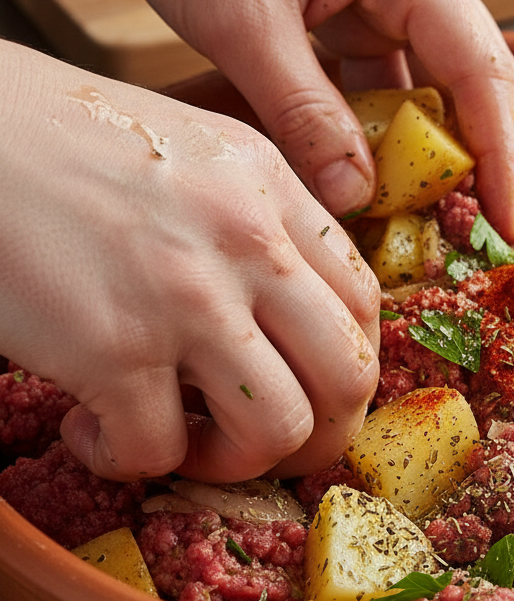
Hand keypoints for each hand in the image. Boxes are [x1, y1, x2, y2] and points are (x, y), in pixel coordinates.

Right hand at [0, 41, 379, 481]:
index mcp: (270, 188)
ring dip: (233, 460)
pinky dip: (128, 461)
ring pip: (279, 429)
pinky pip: (157, 452)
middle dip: (320, 434)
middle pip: (350, 375)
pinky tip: (91, 428)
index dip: (347, 366)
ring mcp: (186, 296)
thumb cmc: (61, 138)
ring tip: (181, 439)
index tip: (306, 389)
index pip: (365, 303)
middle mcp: (246, 242)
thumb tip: (288, 311)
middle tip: (266, 440)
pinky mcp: (110, 348)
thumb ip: (256, 220)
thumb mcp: (194, 150)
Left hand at [86, 0, 513, 240]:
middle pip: (475, 81)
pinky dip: (382, 133)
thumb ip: (304, 114)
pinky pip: (390, 85)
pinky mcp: (364, 12)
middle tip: (469, 236)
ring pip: (435, 89)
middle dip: (474, 159)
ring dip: (423, 152)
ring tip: (413, 218)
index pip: (480, 70)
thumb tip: (357, 199)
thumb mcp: (242, 24)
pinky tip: (366, 175)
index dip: (502, 155)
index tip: (506, 224)